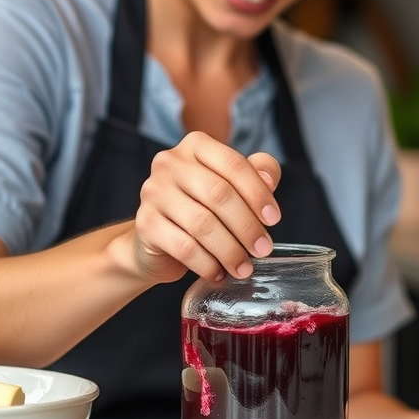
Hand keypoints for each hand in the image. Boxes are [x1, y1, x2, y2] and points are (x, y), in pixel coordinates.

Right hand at [133, 131, 281, 284]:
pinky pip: (184, 247)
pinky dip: (207, 264)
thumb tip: (269, 178)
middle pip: (219, 193)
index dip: (258, 192)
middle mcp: (170, 163)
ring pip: (202, 223)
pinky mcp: (145, 223)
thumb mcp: (231, 186)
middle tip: (263, 249)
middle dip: (247, 226)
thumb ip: (255, 174)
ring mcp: (153, 192)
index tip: (273, 219)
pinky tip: (218, 272)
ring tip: (244, 267)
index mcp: (195, 145)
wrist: (157, 239)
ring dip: (230, 250)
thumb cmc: (201, 208)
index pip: (233, 164)